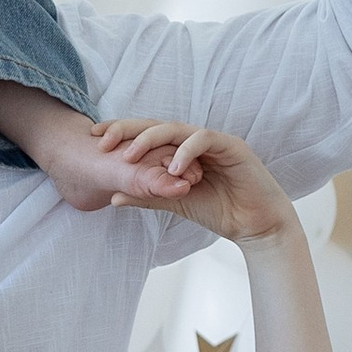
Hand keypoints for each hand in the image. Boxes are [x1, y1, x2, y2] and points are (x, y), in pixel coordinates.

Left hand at [88, 122, 297, 240]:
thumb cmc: (220, 211)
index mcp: (182, 150)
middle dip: (128, 129)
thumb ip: (149, 195)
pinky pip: (203, 140)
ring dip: (150, 140)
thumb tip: (113, 195)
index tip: (96, 140)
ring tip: (130, 157)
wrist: (255, 226)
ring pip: (177, 128)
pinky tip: (172, 170)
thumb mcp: (176, 202)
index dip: (122, 133)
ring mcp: (213, 141)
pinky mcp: (232, 146)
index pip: (148, 135)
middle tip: (103, 140)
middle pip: (157, 124)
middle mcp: (195, 141)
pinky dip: (185, 152)